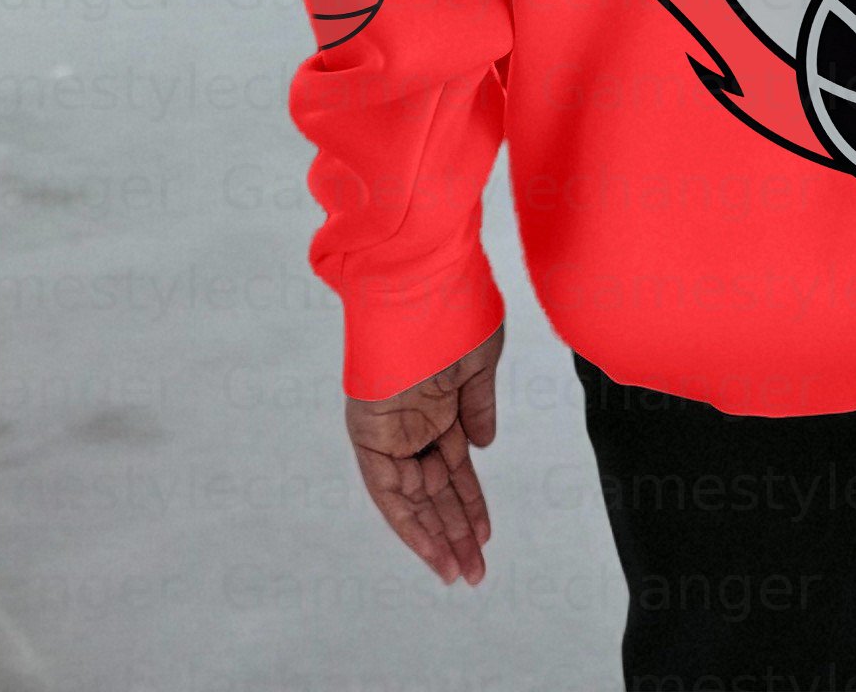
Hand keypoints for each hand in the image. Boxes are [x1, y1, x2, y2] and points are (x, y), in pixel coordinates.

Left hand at [344, 324, 502, 585]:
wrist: (422, 281)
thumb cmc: (456, 310)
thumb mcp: (479, 364)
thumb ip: (478, 407)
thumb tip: (484, 447)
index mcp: (440, 407)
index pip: (455, 470)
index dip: (471, 504)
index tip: (486, 534)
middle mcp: (413, 424)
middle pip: (435, 492)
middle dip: (456, 532)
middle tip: (476, 572)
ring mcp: (391, 429)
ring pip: (413, 498)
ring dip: (435, 537)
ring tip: (461, 574)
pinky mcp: (369, 431)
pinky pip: (387, 490)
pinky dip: (408, 521)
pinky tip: (432, 549)